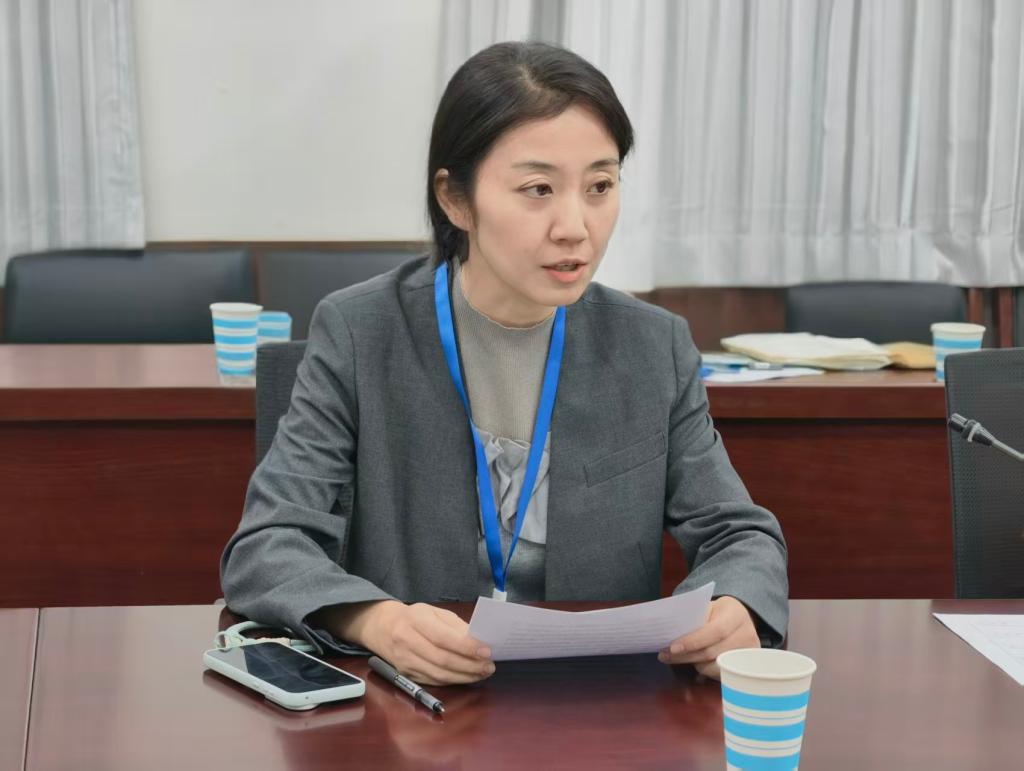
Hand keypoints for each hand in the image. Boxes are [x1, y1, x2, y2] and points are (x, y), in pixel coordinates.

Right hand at [340, 600, 494, 685]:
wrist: (382, 627)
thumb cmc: (414, 617)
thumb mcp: (434, 612)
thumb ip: (456, 626)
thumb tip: (478, 641)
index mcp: (415, 621)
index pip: (443, 637)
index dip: (466, 647)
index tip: (486, 651)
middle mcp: (407, 642)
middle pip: (442, 660)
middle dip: (470, 665)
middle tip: (489, 666)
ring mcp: (405, 661)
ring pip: (439, 675)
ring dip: (464, 676)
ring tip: (481, 673)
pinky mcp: (406, 675)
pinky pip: (433, 681)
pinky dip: (453, 681)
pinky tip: (466, 677)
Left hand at [657, 596, 759, 679]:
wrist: (741, 618)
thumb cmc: (719, 612)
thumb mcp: (708, 607)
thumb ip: (695, 619)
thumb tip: (671, 635)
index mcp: (735, 615)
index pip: (715, 631)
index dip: (693, 641)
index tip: (673, 648)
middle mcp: (746, 634)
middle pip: (713, 652)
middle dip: (686, 656)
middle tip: (665, 656)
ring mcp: (748, 653)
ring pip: (715, 667)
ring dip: (694, 664)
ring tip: (680, 658)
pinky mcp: (746, 666)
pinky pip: (721, 674)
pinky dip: (705, 670)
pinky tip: (696, 663)